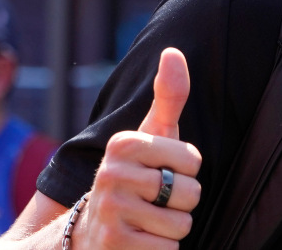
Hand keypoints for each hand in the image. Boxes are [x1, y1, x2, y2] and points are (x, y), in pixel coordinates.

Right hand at [77, 48, 202, 247]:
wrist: (88, 231)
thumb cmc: (134, 176)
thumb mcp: (151, 135)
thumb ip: (169, 95)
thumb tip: (173, 51)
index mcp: (124, 143)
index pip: (193, 160)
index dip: (185, 171)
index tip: (159, 172)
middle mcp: (111, 174)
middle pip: (191, 193)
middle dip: (180, 203)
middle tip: (153, 201)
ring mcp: (111, 211)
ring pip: (182, 224)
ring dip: (171, 228)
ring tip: (146, 221)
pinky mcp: (115, 246)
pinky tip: (139, 241)